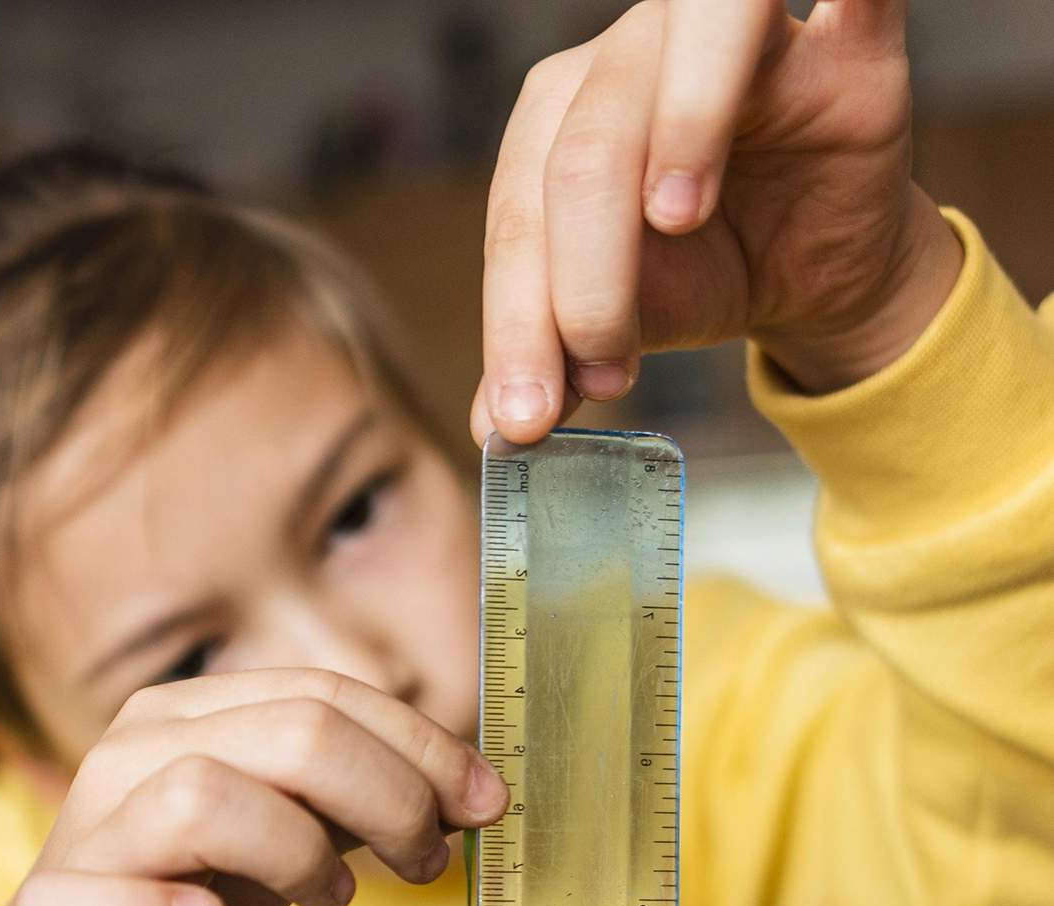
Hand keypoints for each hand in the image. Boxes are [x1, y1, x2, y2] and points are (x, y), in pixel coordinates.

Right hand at [0, 670, 507, 905]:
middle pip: (284, 734)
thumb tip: (470, 791)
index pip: (325, 696)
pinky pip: (102, 899)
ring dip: (296, 848)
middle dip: (388, 796)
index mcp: (191, 714)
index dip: (421, 746)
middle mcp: (135, 752)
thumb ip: (361, 804)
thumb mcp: (288, 838)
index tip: (488, 804)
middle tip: (428, 863)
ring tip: (334, 899)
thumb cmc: (186, 897)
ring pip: (201, 796)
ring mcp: (91, 830)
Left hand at [474, 0, 964, 442]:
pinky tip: (836, 25)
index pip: (519, 209)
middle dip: (585, 276)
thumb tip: (493, 431)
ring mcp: (739, 38)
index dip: (517, 319)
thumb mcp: (623, 328)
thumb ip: (555, 362)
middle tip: (608, 368)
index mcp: (559, 119)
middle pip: (587, 141)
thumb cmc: (703, 272)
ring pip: (695, 34)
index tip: (529, 415)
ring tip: (678, 220)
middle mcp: (633, 57)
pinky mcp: (846, 44)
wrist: (812, 268)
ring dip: (682, 124)